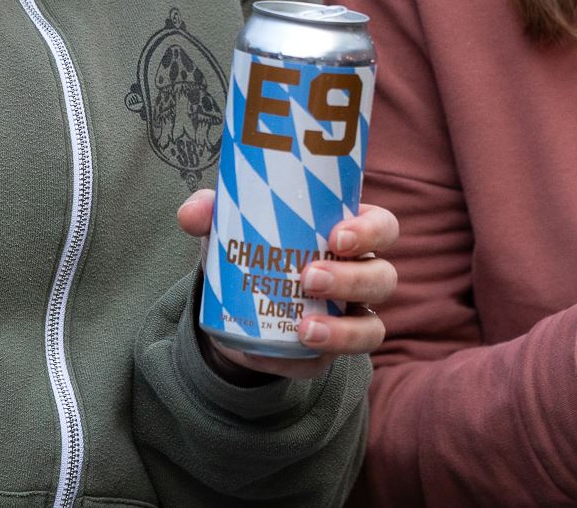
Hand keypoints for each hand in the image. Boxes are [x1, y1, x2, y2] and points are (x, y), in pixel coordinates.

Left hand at [176, 189, 398, 380]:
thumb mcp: (231, 227)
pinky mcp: (322, 356)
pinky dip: (296, 363)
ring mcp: (347, 319)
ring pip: (372, 329)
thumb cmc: (250, 248)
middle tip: (309, 278)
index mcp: (348, 234)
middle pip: (384, 278)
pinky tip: (264, 354)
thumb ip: (211, 213)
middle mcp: (359, 276)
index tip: (336, 236)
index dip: (371, 232)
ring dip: (343, 331)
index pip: (383, 228)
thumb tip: (192, 212)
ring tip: (304, 330)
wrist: (231, 306)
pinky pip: (323, 365)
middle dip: (353, 279)